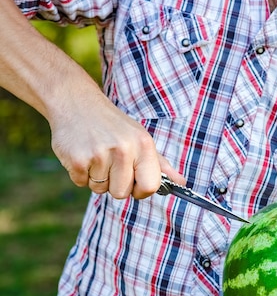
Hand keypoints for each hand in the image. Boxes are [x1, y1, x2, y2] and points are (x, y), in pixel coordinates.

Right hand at [50, 82, 184, 198]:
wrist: (75, 101)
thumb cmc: (112, 125)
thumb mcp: (139, 138)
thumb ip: (160, 164)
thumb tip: (181, 184)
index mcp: (143, 144)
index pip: (150, 186)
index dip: (140, 190)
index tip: (133, 181)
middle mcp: (124, 149)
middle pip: (122, 193)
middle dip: (114, 184)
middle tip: (108, 161)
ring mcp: (99, 154)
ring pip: (100, 190)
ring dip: (95, 178)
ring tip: (95, 154)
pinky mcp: (77, 160)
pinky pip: (81, 184)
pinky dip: (80, 173)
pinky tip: (82, 152)